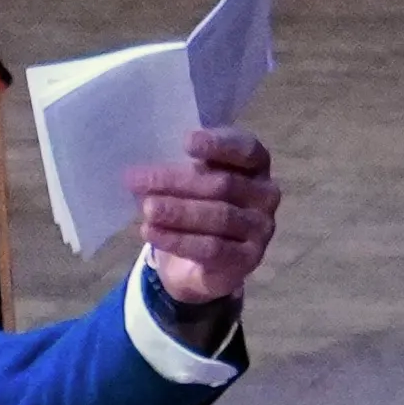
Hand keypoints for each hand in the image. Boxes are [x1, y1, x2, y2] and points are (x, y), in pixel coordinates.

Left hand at [133, 123, 277, 308]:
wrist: (196, 262)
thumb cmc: (194, 205)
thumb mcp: (187, 181)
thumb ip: (178, 168)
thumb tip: (142, 167)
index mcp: (255, 165)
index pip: (246, 149)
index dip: (219, 144)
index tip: (186, 142)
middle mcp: (266, 194)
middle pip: (223, 185)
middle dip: (177, 182)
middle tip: (138, 180)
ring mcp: (261, 228)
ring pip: (219, 217)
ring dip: (178, 212)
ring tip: (147, 209)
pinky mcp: (249, 259)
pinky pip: (213, 248)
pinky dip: (179, 240)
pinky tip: (151, 232)